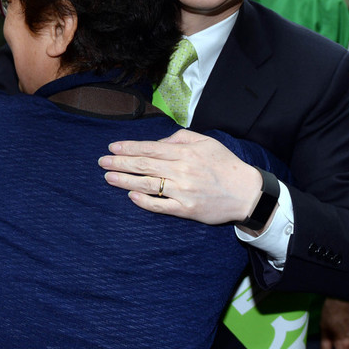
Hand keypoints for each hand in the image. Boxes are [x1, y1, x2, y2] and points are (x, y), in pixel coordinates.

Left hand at [98, 129, 264, 227]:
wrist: (247, 193)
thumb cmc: (224, 165)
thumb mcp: (206, 142)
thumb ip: (180, 138)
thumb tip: (158, 142)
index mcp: (185, 153)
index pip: (150, 149)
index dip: (129, 148)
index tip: (112, 148)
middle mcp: (182, 171)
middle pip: (144, 166)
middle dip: (120, 163)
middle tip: (102, 162)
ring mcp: (183, 191)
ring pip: (148, 184)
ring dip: (125, 180)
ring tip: (108, 177)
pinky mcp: (187, 210)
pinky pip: (160, 206)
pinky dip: (144, 201)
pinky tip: (130, 195)